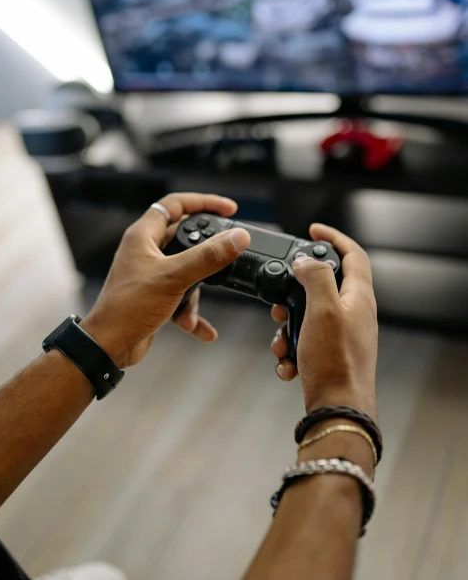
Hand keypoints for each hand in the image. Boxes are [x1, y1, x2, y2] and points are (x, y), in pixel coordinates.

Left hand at [82, 193, 250, 366]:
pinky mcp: (154, 295)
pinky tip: (199, 327)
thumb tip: (237, 237)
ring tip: (192, 307)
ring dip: (195, 292)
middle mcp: (145, 251)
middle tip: (227, 253)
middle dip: (205, 253)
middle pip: (184, 238)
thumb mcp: (174, 277)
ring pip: (185, 271)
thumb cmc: (128, 307)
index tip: (228, 209)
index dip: (203, 202)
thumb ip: (208, 257)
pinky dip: (190, 310)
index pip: (175, 204)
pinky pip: (180, 296)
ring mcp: (150, 273)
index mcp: (143, 236)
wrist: (109, 345)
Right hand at [270, 224, 376, 417]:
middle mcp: (354, 314)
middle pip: (323, 285)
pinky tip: (287, 363)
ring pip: (307, 316)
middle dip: (295, 292)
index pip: (353, 254)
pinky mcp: (330, 355)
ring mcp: (342, 335)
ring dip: (288, 326)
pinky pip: (304, 342)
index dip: (334, 236)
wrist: (337, 410)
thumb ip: (315, 277)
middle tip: (280, 302)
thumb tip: (306, 260)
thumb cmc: (335, 362)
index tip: (312, 229)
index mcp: (359, 297)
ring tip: (282, 341)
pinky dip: (290, 349)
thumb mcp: (322, 309)